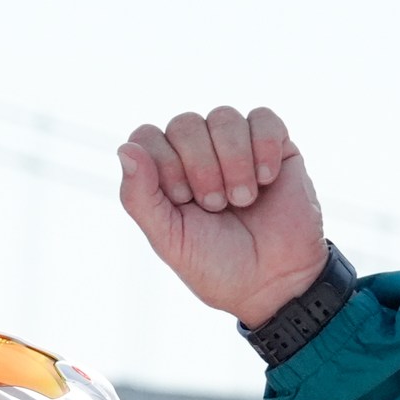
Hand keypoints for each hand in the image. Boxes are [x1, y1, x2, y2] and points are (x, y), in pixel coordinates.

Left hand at [117, 106, 326, 329]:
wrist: (274, 282)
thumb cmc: (217, 264)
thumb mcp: (169, 239)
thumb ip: (140, 198)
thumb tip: (124, 150)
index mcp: (165, 174)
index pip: (146, 136)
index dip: (162, 162)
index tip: (181, 199)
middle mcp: (198, 154)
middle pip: (184, 124)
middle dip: (200, 166)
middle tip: (215, 205)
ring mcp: (236, 147)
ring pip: (223, 117)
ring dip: (233, 161)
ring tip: (243, 200)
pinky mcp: (275, 146)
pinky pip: (263, 117)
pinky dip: (264, 147)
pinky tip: (266, 179)